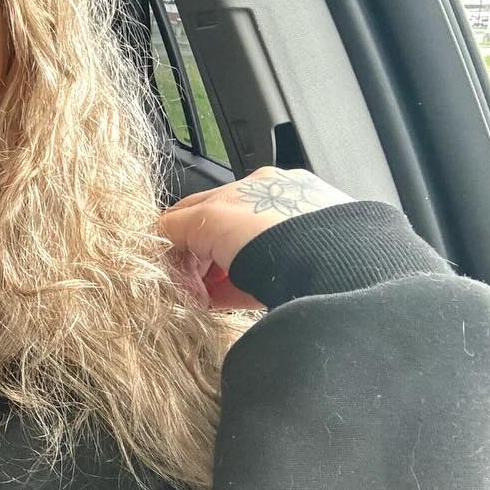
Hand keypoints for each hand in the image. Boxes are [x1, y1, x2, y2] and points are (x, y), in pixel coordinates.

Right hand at [158, 166, 355, 308]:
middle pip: (216, 235)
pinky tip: (221, 305)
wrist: (334, 268)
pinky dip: (234, 292)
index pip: (198, 208)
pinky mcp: (303, 272)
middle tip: (182, 285)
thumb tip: (154, 237)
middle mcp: (278, 206)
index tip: (162, 263)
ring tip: (201, 300)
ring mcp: (294, 239)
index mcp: (256, 184)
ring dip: (213, 279)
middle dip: (194, 261)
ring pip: (236, 259)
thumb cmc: (277, 234)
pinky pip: (257, 281)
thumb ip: (174, 227)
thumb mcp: (208, 220)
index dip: (173, 238)